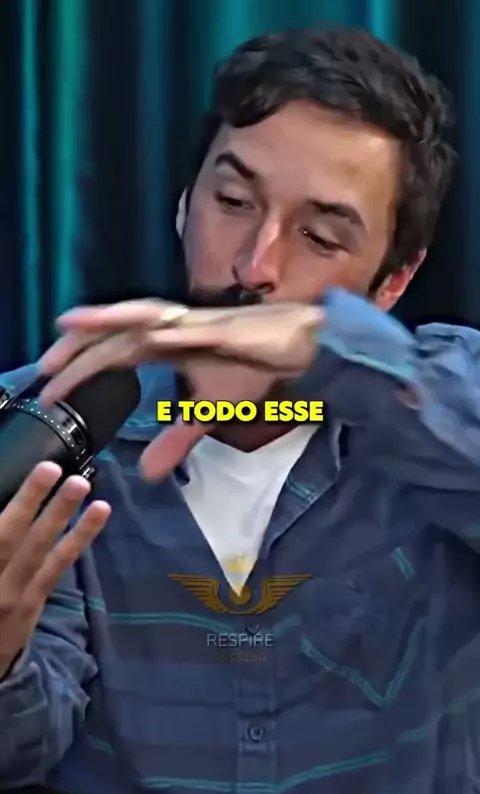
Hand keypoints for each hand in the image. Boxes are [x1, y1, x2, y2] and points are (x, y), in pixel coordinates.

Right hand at [0, 462, 109, 678]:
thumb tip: (7, 516)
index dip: (17, 505)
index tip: (38, 473)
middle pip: (8, 536)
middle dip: (29, 499)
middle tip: (50, 466)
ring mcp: (14, 594)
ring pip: (40, 548)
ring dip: (61, 513)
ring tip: (80, 483)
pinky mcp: (34, 601)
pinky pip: (59, 565)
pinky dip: (80, 537)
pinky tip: (100, 512)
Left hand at [38, 298, 322, 478]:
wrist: (302, 345)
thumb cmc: (255, 368)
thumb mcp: (209, 412)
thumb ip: (177, 438)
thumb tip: (147, 474)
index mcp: (168, 344)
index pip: (114, 353)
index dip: (81, 367)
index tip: (49, 390)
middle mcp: (175, 328)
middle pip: (117, 332)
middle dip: (80, 347)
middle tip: (45, 367)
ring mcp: (199, 326)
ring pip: (145, 319)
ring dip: (109, 324)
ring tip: (72, 326)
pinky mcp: (229, 331)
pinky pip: (197, 333)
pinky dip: (174, 334)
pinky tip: (152, 337)